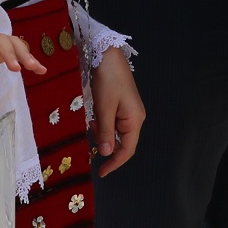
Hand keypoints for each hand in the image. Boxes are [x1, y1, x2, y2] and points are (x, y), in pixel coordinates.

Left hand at [89, 47, 144, 175]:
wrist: (107, 54)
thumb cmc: (108, 80)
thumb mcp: (104, 108)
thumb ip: (106, 132)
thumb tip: (107, 154)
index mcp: (134, 120)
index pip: (127, 150)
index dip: (115, 163)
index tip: (100, 173)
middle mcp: (135, 117)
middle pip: (123, 142)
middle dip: (106, 143)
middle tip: (92, 132)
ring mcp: (129, 111)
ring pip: (116, 132)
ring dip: (103, 131)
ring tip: (93, 119)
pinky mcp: (122, 105)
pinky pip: (113, 121)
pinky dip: (103, 123)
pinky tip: (95, 114)